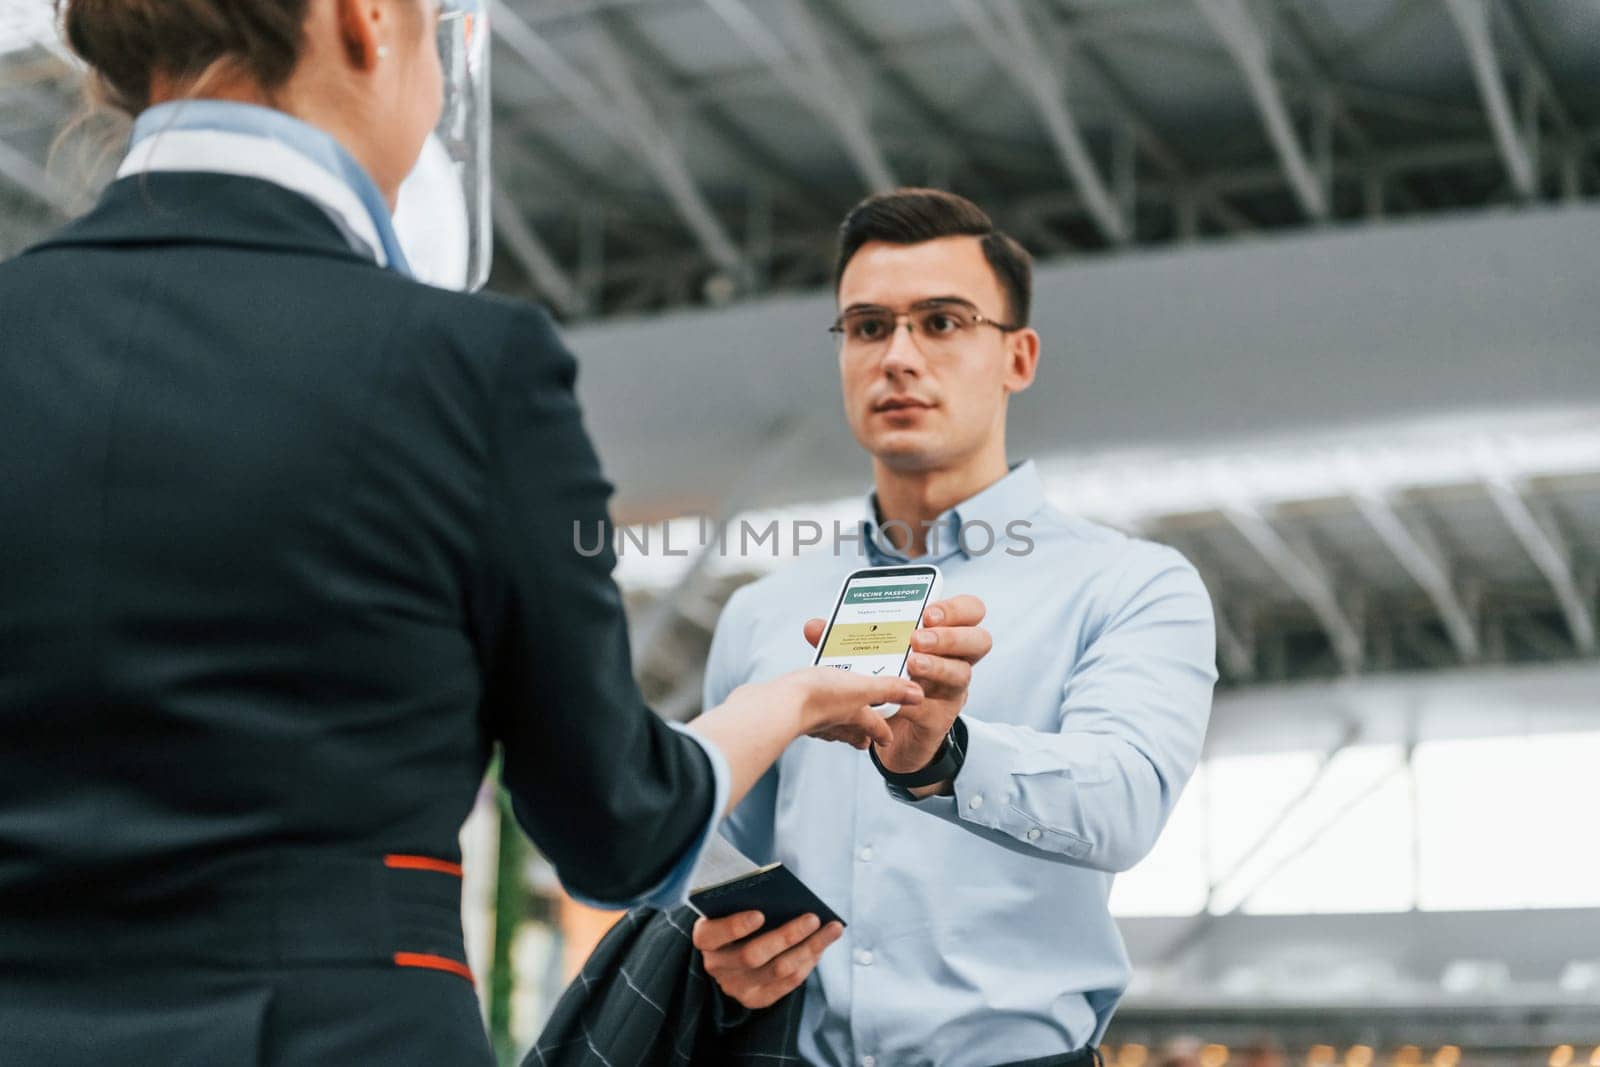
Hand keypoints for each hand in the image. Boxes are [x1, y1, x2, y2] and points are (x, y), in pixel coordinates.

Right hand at [694, 910, 843, 1009]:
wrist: (730, 950)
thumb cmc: (737, 913)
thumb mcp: (734, 904)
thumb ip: (749, 899)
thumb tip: (785, 896)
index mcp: (705, 937)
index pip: (714, 934)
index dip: (735, 926)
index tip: (760, 914)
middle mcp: (716, 965)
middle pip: (752, 955)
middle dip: (786, 936)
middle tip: (812, 918)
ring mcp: (736, 986)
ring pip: (777, 971)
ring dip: (809, 948)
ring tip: (831, 929)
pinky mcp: (756, 999)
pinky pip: (788, 984)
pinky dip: (808, 962)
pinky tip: (822, 944)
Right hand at [763, 666, 921, 750]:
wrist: (780, 705)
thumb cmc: (821, 697)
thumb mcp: (862, 688)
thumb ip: (889, 690)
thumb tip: (918, 695)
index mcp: (854, 717)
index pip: (874, 727)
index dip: (883, 732)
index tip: (888, 739)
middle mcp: (834, 722)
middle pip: (851, 732)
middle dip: (858, 733)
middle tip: (864, 736)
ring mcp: (812, 721)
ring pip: (829, 726)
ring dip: (836, 724)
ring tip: (837, 722)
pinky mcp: (792, 714)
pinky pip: (807, 717)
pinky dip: (812, 715)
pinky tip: (806, 708)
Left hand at [803, 594, 990, 777]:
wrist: (885, 732)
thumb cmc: (882, 680)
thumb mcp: (867, 655)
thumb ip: (844, 639)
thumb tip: (814, 626)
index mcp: (942, 634)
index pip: (969, 610)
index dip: (955, 608)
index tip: (927, 612)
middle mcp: (955, 659)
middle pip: (977, 639)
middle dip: (949, 635)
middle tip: (917, 638)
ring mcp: (951, 690)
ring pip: (962, 673)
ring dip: (937, 666)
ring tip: (911, 664)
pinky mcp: (940, 719)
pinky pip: (938, 709)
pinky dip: (918, 703)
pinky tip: (901, 701)